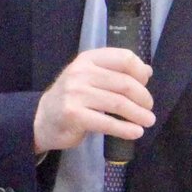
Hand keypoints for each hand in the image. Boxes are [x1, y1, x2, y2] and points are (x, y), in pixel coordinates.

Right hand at [34, 47, 153, 152]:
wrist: (43, 119)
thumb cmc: (73, 98)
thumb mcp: (91, 78)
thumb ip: (116, 73)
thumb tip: (147, 71)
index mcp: (89, 58)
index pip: (124, 58)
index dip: (140, 73)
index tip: (145, 86)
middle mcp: (81, 72)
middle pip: (124, 83)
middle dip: (143, 97)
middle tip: (149, 109)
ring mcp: (75, 93)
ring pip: (118, 103)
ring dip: (138, 114)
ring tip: (148, 121)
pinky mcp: (74, 115)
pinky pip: (107, 122)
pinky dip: (125, 129)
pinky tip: (136, 132)